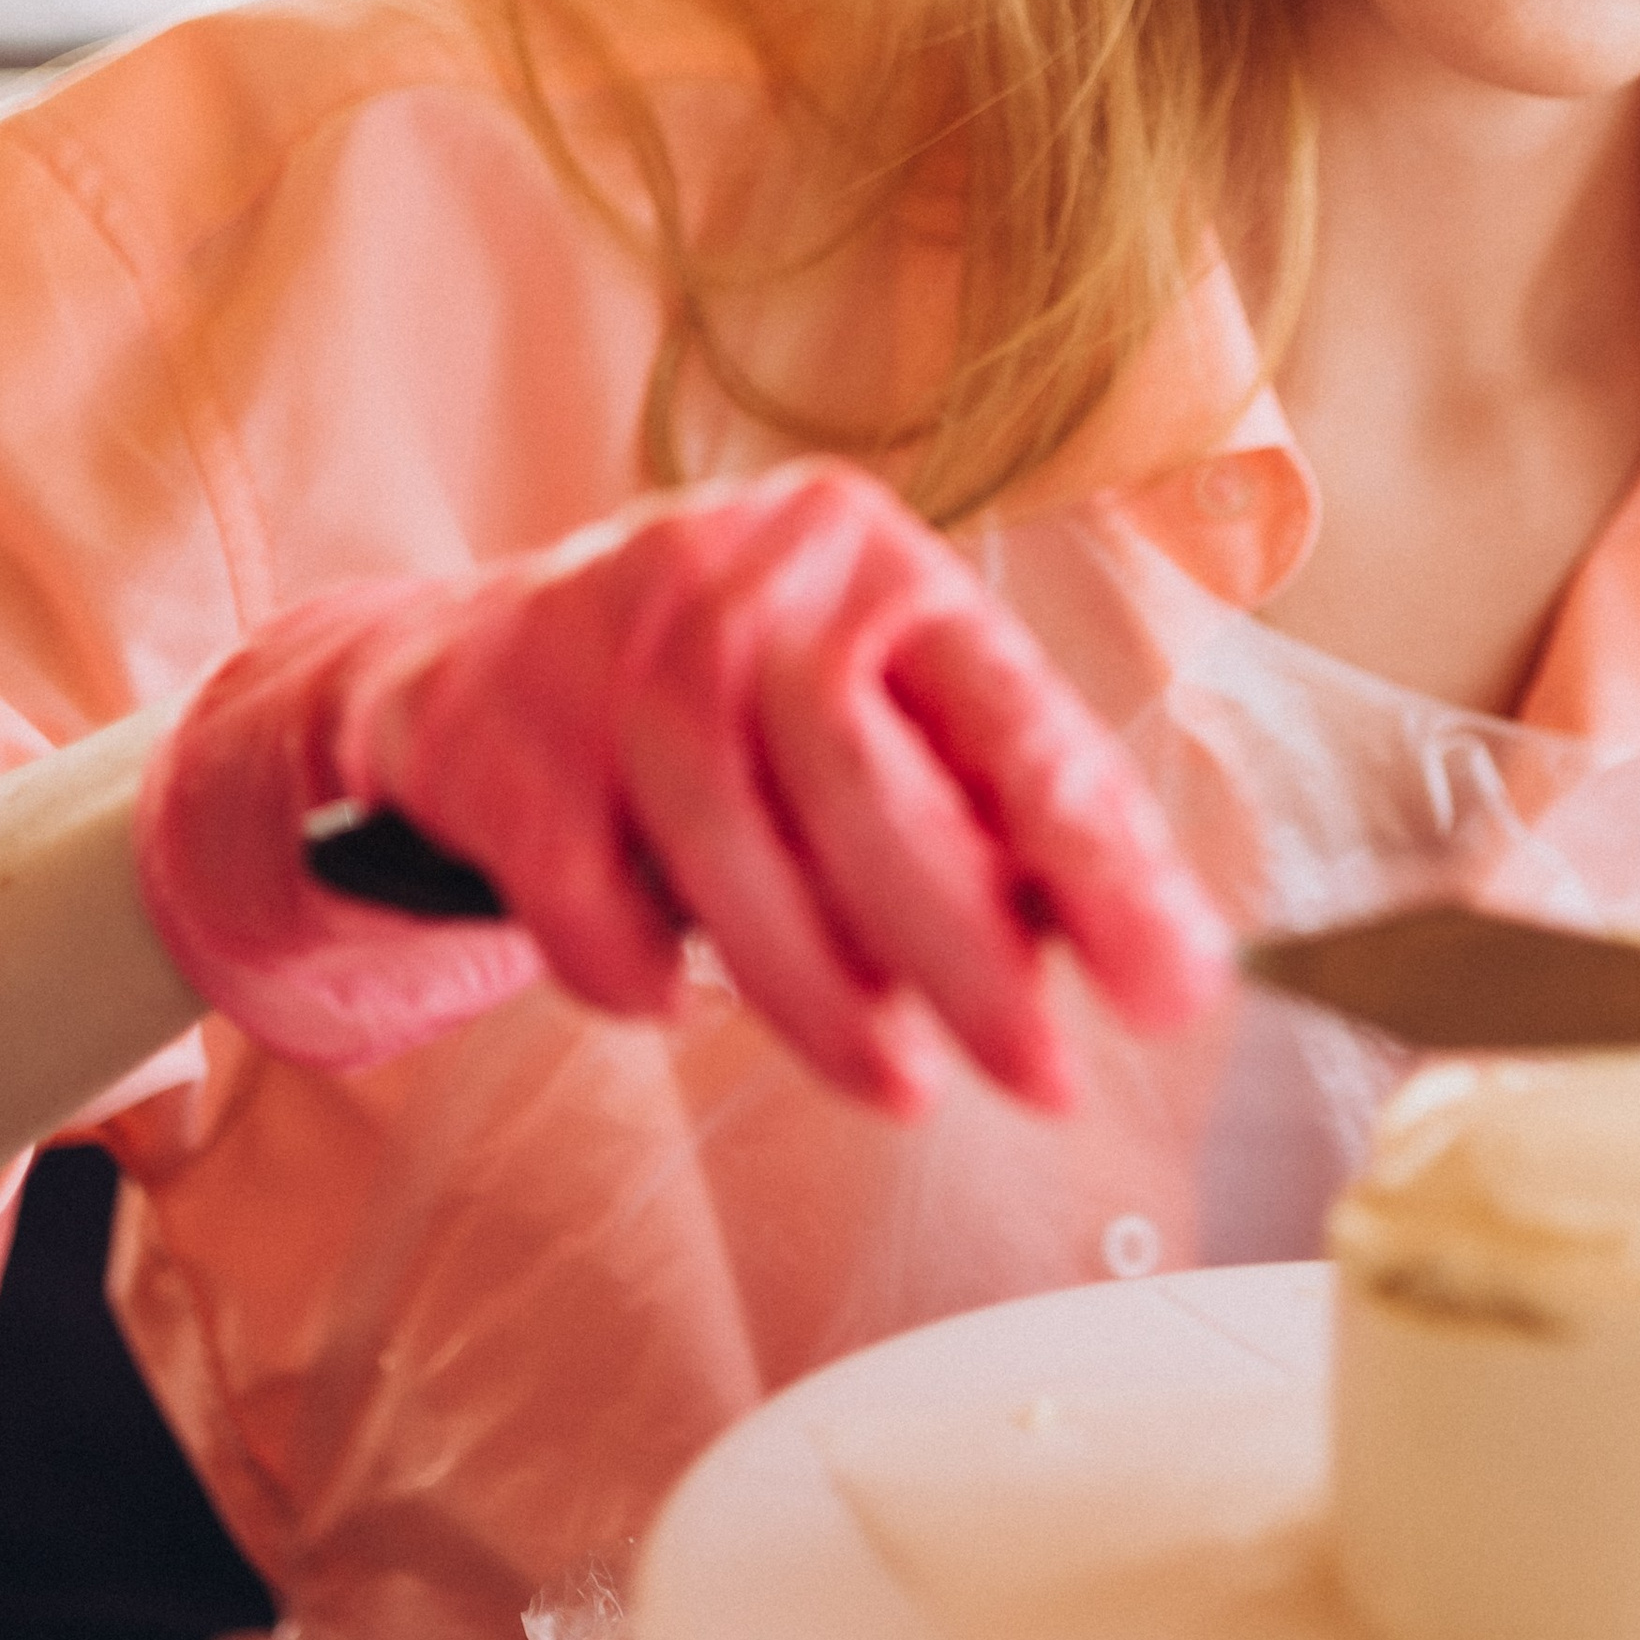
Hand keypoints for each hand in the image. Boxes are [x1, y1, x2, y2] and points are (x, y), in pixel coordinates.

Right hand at [133, 464, 1227, 1103]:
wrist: (471, 659)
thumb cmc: (726, 699)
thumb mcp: (869, 700)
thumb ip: (993, 805)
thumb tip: (1158, 949)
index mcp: (871, 555)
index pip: (1007, 709)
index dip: (1095, 854)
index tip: (1168, 981)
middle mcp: (741, 573)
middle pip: (863, 779)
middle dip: (963, 954)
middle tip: (1040, 1074)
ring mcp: (606, 644)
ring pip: (729, 850)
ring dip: (822, 999)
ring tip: (898, 1084)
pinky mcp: (499, 730)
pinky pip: (587, 897)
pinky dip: (646, 976)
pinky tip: (686, 1001)